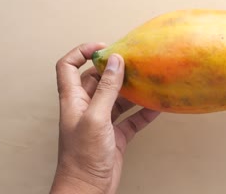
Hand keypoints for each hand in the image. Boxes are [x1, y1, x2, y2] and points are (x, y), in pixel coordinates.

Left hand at [50, 43, 159, 193]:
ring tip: (147, 80)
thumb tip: (115, 61)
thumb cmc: (83, 156)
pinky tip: (156, 106)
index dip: (81, 52)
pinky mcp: (115, 135)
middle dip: (114, 70)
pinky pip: (131, 118)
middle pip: (97, 80)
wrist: (88, 189)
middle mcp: (86, 107)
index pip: (68, 67)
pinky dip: (143, 112)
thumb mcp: (96, 117)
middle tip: (133, 62)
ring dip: (131, 90)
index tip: (103, 47)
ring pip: (117, 98)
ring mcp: (102, 121)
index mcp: (73, 99)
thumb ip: (106, 89)